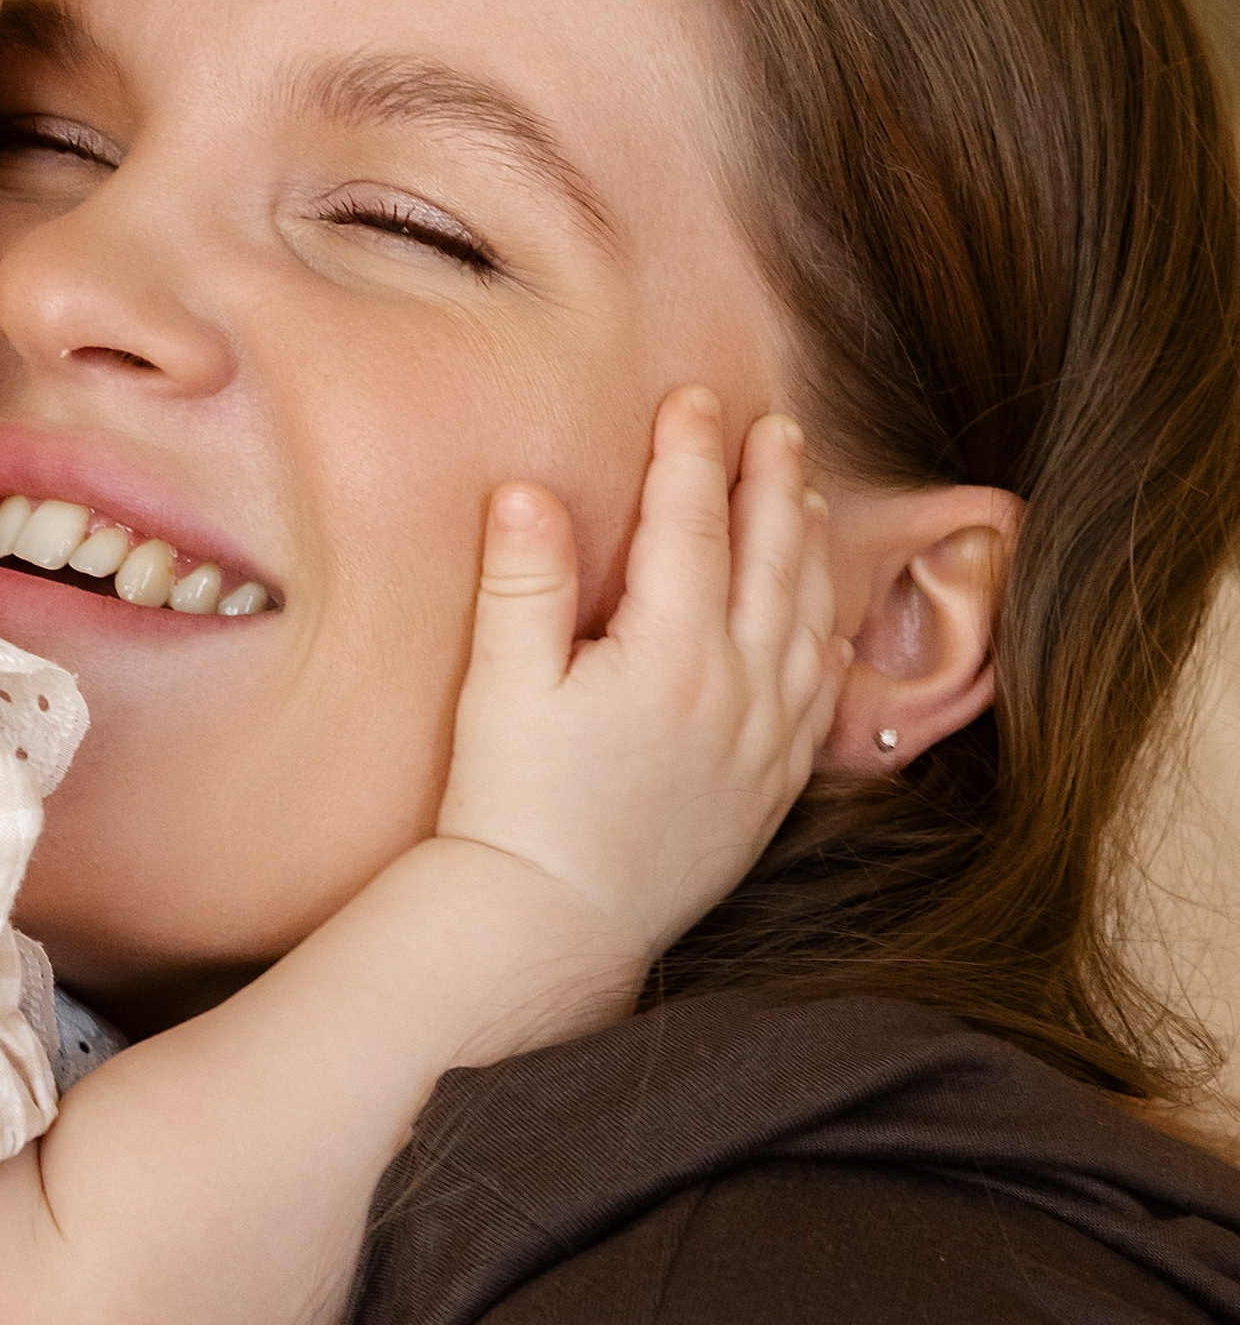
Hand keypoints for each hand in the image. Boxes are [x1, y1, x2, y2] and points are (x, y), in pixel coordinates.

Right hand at [435, 393, 845, 968]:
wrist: (551, 926)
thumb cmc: (511, 810)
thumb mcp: (499, 689)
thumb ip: (522, 584)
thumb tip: (530, 490)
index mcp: (670, 653)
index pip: (690, 524)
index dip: (691, 454)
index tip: (693, 398)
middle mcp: (736, 690)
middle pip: (770, 558)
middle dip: (771, 482)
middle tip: (775, 426)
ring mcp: (762, 742)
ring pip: (808, 620)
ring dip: (808, 549)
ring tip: (805, 500)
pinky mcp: (768, 789)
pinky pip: (818, 695)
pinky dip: (825, 639)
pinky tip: (822, 621)